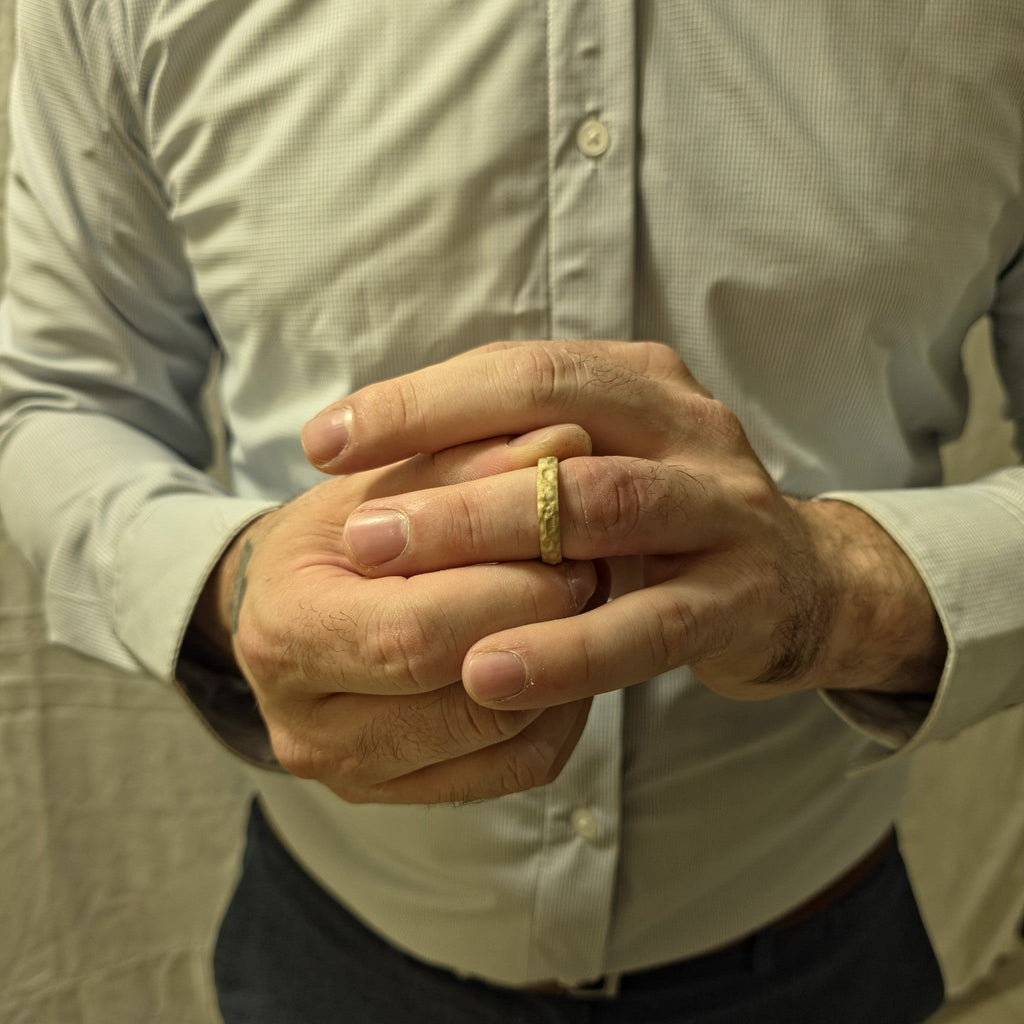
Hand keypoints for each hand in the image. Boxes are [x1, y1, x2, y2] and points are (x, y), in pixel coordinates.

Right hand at [189, 426, 599, 802]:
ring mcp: (353, 773)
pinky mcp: (402, 793)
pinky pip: (516, 771)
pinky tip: (559, 654)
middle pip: (466, 700)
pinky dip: (559, 713)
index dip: (512, 591)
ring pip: (505, 745)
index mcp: (286, 632)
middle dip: (547, 630)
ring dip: (565, 672)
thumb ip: (465, 463)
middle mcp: (307, 725)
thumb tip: (564, 440)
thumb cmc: (337, 534)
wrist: (289, 606)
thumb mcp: (382, 481)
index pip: (418, 632)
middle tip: (590, 573)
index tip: (570, 544)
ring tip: (579, 607)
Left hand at [303, 341, 946, 708]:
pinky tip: (489, 674)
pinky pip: (649, 624)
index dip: (418, 401)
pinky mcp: (744, 596)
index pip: (518, 370)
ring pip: (604, 510)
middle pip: (557, 425)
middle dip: (448, 476)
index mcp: (638, 382)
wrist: (800, 583)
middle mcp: (688, 426)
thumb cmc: (665, 523)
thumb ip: (515, 453)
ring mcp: (725, 507)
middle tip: (356, 531)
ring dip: (494, 545)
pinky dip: (566, 649)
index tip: (324, 442)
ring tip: (399, 591)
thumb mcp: (597, 466)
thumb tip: (379, 460)